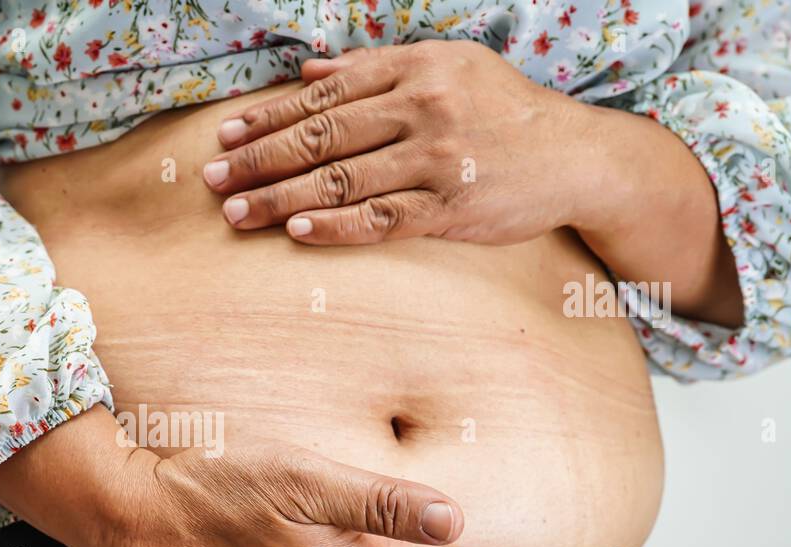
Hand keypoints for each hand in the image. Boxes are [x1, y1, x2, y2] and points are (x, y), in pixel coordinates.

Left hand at [202, 40, 590, 245]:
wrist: (578, 156)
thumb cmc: (503, 113)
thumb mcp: (449, 69)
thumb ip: (378, 69)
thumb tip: (312, 70)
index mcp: (417, 69)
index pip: (326, 95)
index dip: (270, 116)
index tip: (226, 135)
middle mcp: (422, 108)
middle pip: (322, 136)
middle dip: (259, 158)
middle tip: (212, 177)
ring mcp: (436, 160)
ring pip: (342, 179)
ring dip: (282, 198)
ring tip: (236, 212)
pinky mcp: (451, 208)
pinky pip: (381, 220)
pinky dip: (336, 226)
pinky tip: (297, 233)